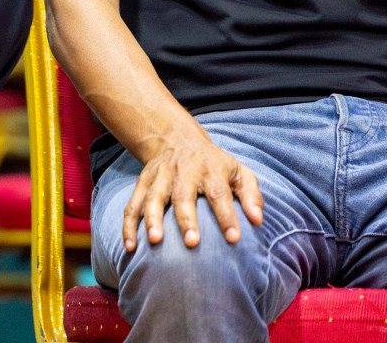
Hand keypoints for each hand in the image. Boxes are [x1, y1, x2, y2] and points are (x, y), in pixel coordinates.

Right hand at [124, 133, 263, 250]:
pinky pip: (132, 204)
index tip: (234, 238)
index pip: (219, 193)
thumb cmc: (214, 164)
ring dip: (152, 219)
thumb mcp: (238, 171)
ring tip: (155, 242)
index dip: (226, 215)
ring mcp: (159, 176)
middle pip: (182, 195)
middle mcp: (182, 171)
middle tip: (191, 243)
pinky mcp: (143, 183)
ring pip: (153, 198)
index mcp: (210, 169)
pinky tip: (130, 247)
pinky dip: (128, 225)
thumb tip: (257, 220)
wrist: (176, 139)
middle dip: (186, 219)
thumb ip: (251, 194)